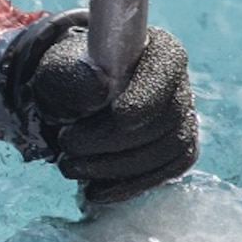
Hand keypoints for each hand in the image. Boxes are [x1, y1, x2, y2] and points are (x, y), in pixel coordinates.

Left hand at [1, 11, 198, 203]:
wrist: (73, 101)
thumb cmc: (70, 78)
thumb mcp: (59, 70)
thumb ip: (74, 76)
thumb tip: (99, 90)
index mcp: (158, 50)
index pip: (164, 71)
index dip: (147, 96)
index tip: (119, 115)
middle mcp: (178, 84)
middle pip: (164, 118)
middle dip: (113, 140)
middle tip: (67, 148)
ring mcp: (182, 118)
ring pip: (168, 149)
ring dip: (117, 166)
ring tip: (71, 168)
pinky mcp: (177, 149)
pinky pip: (168, 171)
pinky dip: (132, 184)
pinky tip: (97, 191)